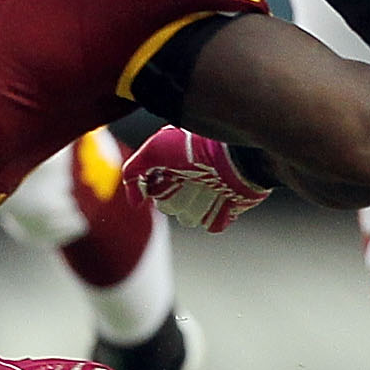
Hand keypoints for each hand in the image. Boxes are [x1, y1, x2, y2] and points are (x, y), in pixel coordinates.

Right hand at [124, 127, 266, 232]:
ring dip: (199, 203)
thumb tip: (135, 202)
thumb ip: (132, 172)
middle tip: (192, 176)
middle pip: (169, 207)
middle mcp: (189, 180)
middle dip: (178, 194)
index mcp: (172, 165)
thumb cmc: (195, 144)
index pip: (151, 191)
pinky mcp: (228, 206)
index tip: (165, 174)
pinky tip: (224, 196)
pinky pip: (213, 224)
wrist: (237, 152)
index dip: (156, 186)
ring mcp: (209, 193)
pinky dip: (217, 215)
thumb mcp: (154, 148)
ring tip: (212, 184)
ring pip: (190, 218)